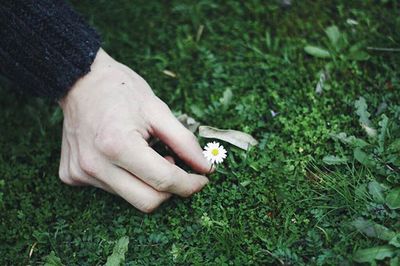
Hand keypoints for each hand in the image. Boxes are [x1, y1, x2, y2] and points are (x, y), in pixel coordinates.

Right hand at [58, 48, 211, 212]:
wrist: (80, 80)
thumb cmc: (121, 90)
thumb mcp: (158, 110)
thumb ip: (184, 141)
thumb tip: (205, 168)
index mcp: (117, 144)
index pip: (164, 181)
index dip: (190, 184)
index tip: (203, 179)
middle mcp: (95, 165)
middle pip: (148, 202)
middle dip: (170, 190)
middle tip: (173, 165)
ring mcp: (81, 173)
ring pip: (130, 197)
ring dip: (147, 182)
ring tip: (145, 153)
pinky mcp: (72, 176)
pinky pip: (111, 190)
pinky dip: (127, 179)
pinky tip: (125, 157)